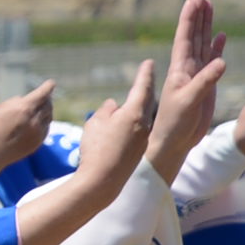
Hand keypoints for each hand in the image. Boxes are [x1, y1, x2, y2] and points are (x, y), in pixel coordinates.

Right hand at [0, 82, 54, 197]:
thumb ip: (15, 102)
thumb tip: (24, 100)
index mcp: (24, 108)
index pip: (42, 94)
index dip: (48, 87)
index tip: (51, 83)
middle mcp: (34, 120)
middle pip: (48, 105)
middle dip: (46, 99)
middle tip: (43, 97)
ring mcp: (37, 133)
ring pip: (48, 117)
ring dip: (46, 111)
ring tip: (40, 109)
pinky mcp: (37, 143)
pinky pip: (45, 129)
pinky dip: (43, 123)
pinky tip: (36, 123)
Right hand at [69, 60, 158, 196]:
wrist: (102, 181)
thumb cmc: (96, 149)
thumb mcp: (95, 123)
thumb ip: (106, 110)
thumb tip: (113, 105)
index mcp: (134, 112)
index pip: (142, 87)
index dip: (144, 74)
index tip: (149, 63)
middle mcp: (144, 124)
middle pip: (144, 102)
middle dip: (143, 91)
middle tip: (146, 78)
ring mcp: (143, 139)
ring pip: (139, 119)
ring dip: (133, 112)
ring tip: (122, 112)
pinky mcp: (139, 151)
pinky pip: (136, 133)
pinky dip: (130, 128)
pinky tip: (118, 134)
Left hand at [147, 0, 225, 181]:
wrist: (174, 140)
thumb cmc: (176, 122)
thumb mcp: (189, 101)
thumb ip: (205, 81)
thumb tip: (221, 61)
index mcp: (180, 68)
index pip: (186, 36)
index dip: (190, 16)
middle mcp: (187, 67)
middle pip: (194, 34)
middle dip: (197, 13)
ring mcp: (196, 74)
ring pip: (203, 43)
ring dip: (206, 24)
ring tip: (209, 5)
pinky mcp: (205, 83)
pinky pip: (212, 59)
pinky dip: (216, 46)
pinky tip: (220, 36)